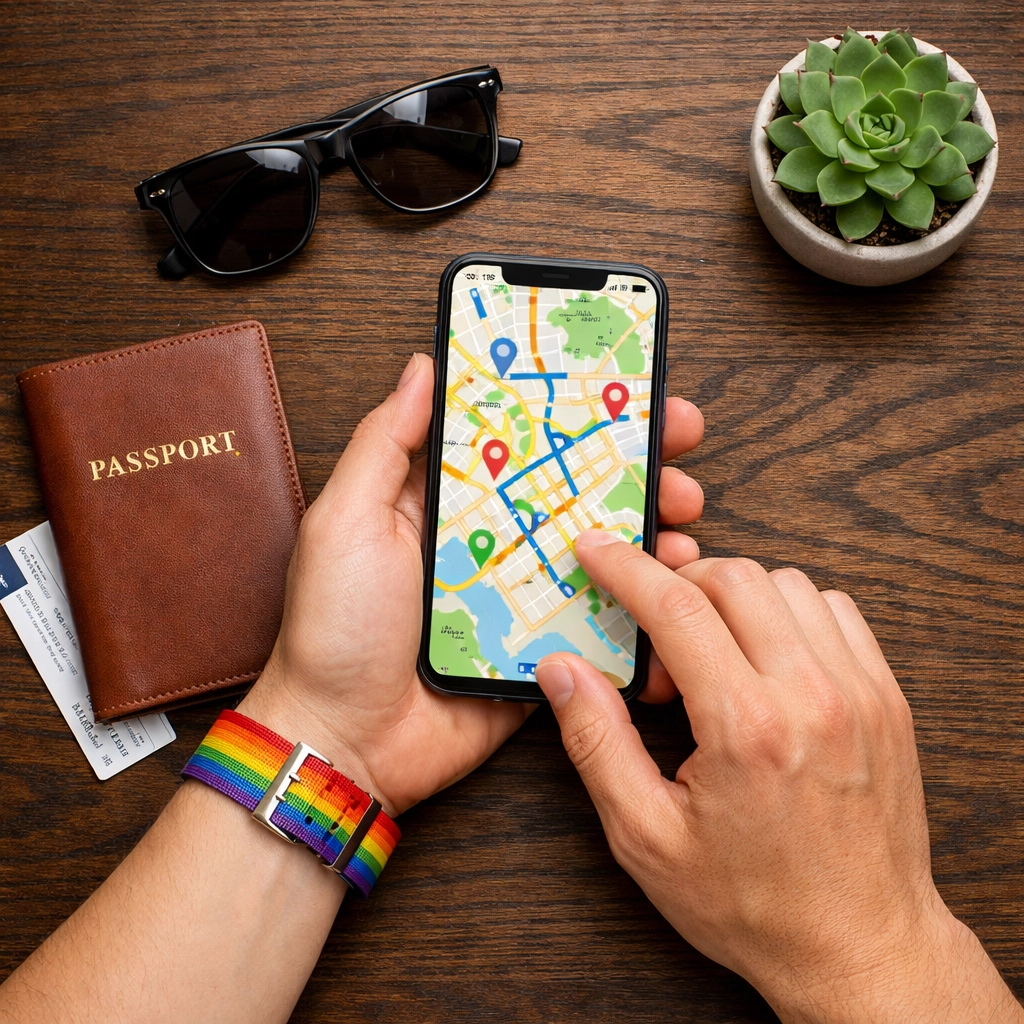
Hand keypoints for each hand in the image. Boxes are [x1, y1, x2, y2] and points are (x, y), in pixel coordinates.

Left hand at [239, 354, 705, 817]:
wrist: (348, 743)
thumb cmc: (334, 630)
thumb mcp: (345, 519)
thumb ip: (386, 443)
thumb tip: (424, 366)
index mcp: (444, 501)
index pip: (517, 437)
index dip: (568, 407)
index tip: (620, 381)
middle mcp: (490, 539)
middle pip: (571, 484)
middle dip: (631, 454)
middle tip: (678, 432)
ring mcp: (521, 592)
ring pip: (598, 543)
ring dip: (646, 517)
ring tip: (682, 504)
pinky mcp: (543, 644)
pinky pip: (600, 612)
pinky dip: (641, 593)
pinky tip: (671, 573)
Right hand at [536, 536, 1023, 1022]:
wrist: (860, 946)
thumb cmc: (755, 904)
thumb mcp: (648, 837)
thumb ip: (597, 742)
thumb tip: (563, 671)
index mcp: (746, 728)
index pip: (677, 608)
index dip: (626, 567)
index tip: (598, 550)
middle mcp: (812, 695)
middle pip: (735, 577)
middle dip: (678, 583)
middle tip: (656, 640)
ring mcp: (860, 691)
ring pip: (787, 583)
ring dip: (734, 597)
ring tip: (712, 656)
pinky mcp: (886, 698)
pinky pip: (836, 610)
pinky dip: (789, 612)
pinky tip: (765, 658)